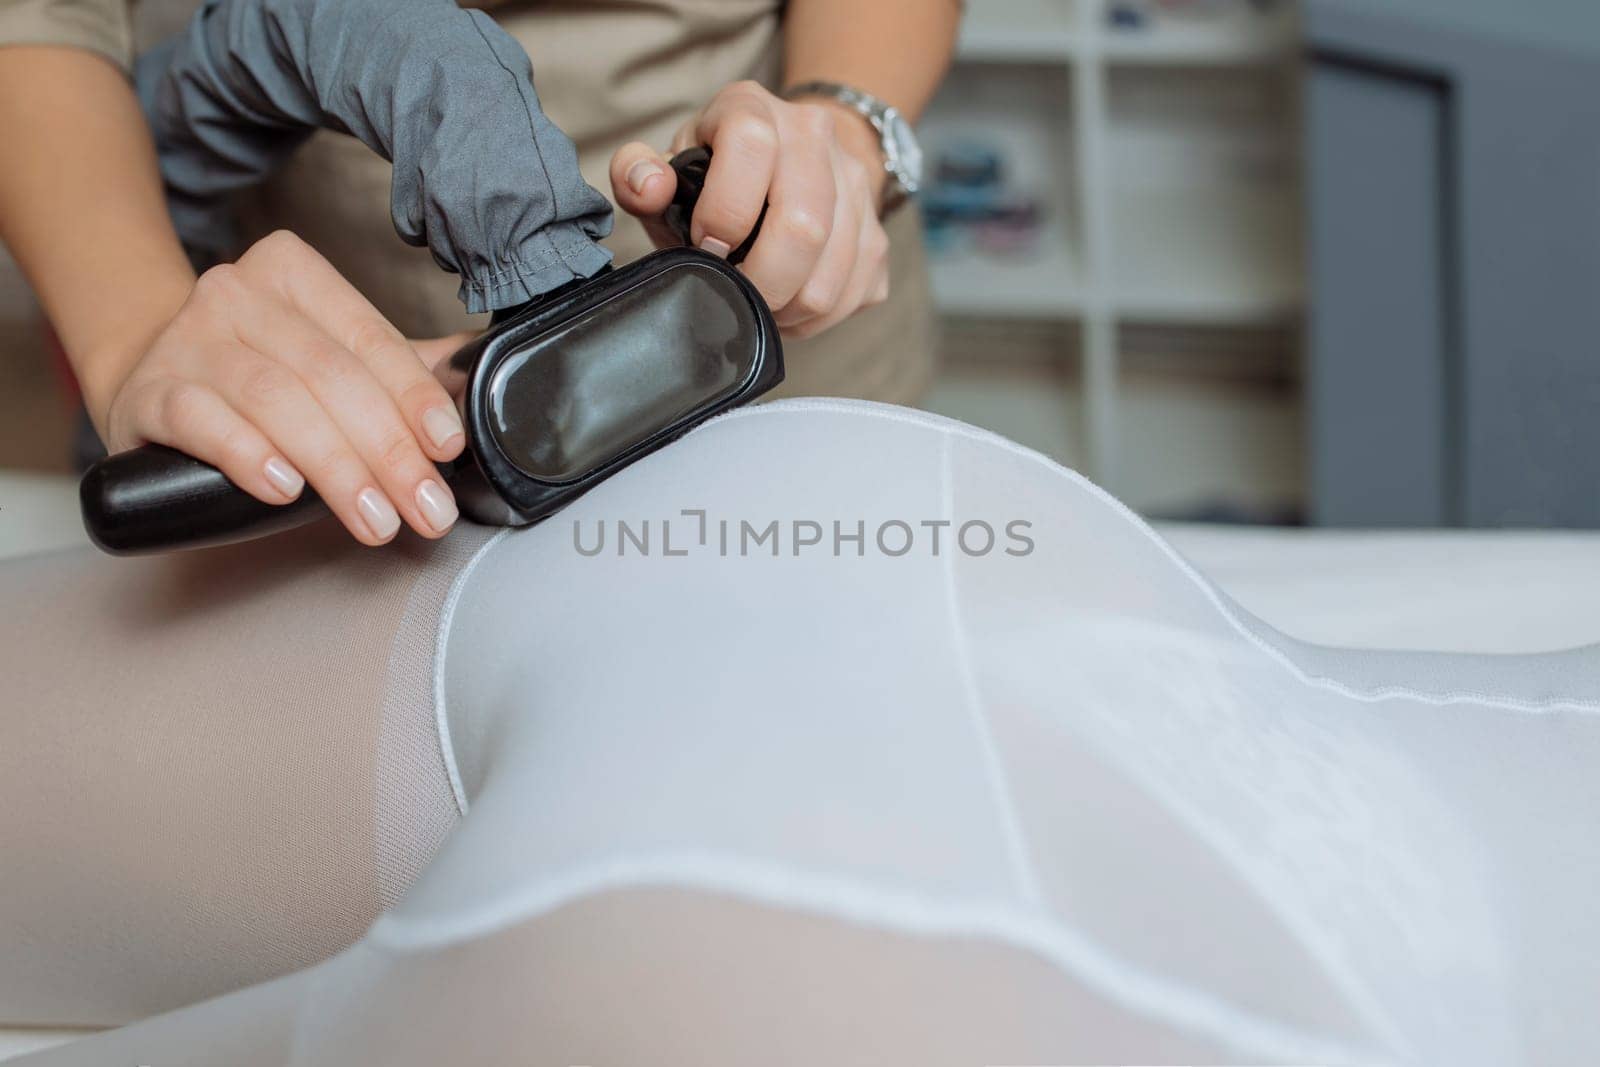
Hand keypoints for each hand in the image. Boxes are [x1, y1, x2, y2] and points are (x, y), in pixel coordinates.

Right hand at [94, 230, 470, 545]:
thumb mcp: (332, 359)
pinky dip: (248, 456)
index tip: (448, 449)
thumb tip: (477, 372)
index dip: (416, 397)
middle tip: (424, 508)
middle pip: (331, 376)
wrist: (151, 385)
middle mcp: (236, 293)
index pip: (371, 339)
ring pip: (276, 401)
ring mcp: (186, 338)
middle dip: (388, 451)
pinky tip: (284, 489)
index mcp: (294, 274)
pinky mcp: (149, 391)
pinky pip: (202, 421)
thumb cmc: (259, 376)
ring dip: (335, 468)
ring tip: (374, 519)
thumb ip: (401, 365)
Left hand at [609, 80, 890, 339]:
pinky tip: (786, 305)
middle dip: (760, 281)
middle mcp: (815, 135)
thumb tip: (650, 187)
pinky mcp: (878, 236)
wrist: (796, 160)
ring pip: (830, 276)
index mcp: (752, 109)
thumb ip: (638, 174)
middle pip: (804, 226)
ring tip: (758, 304)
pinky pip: (851, 296)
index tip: (707, 246)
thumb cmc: (718, 176)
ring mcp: (855, 186)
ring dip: (786, 308)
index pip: (753, 147)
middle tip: (734, 294)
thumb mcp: (669, 166)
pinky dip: (813, 319)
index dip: (724, 211)